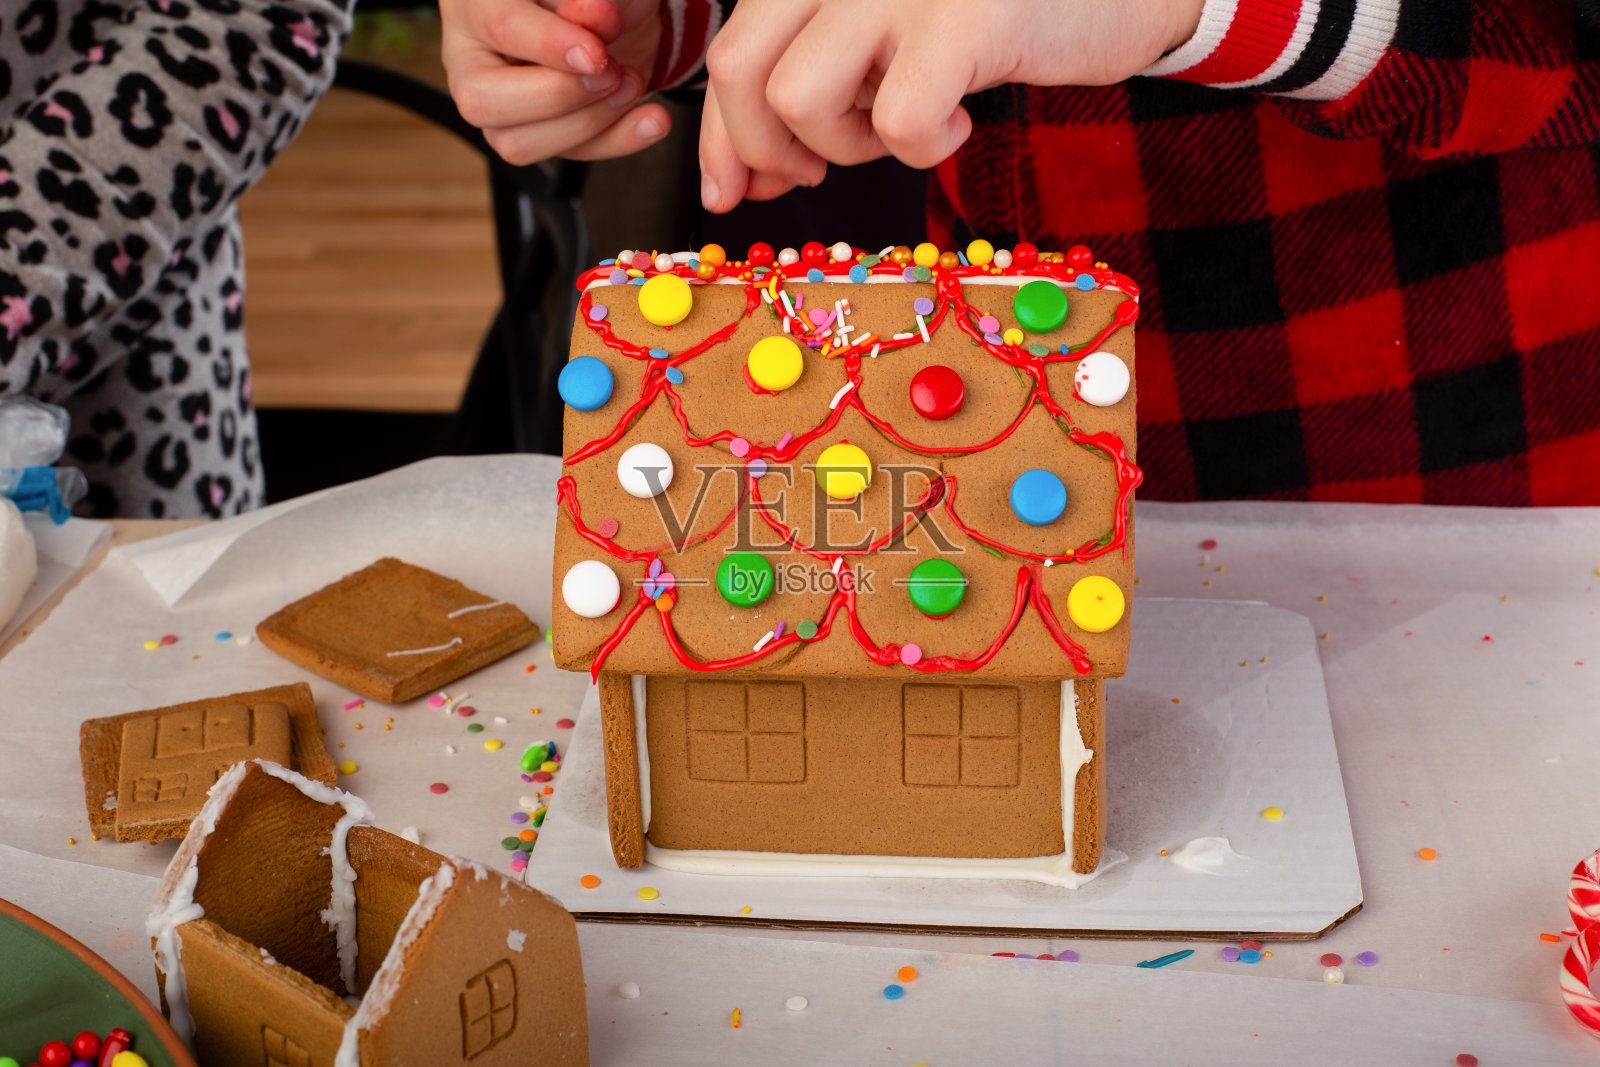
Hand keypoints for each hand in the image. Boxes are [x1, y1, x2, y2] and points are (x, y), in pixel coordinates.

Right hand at [442, 0, 668, 163]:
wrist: (618, 12)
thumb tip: (595, 16)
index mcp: (476, 2)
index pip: (500, 26)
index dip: (550, 45)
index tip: (597, 56)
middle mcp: (471, 57)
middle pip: (483, 101)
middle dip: (560, 96)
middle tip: (612, 73)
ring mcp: (496, 103)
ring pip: (517, 144)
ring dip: (589, 123)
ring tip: (630, 84)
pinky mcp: (532, 134)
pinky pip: (565, 156)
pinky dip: (617, 140)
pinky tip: (650, 120)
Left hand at [699, 0, 1202, 210]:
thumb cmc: (997, 18)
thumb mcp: (887, 37)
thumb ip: (815, 81)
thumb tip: (744, 173)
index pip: (733, 48)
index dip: (720, 133)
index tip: (730, 188)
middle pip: (742, 69)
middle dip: (761, 147)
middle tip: (811, 172)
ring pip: (801, 98)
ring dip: (847, 144)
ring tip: (903, 126)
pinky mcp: (962, 19)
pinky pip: (897, 121)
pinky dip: (921, 147)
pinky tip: (958, 121)